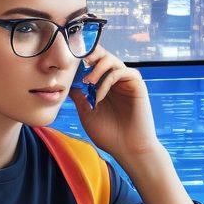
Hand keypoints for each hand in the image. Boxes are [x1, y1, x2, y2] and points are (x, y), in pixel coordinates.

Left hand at [69, 45, 161, 165]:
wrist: (128, 149)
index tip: (68, 63)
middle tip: (78, 62)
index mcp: (104, 84)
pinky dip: (107, 81)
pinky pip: (121, 72)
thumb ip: (78, 95)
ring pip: (112, 60)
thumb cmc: (108, 134)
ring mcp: (126, 82)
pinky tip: (99, 96)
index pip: (93, 63)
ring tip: (87, 82)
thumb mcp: (86, 112)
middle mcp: (116, 80)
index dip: (81, 59)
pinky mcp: (137, 85)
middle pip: (103, 55)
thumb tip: (66, 81)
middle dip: (90, 54)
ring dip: (97, 68)